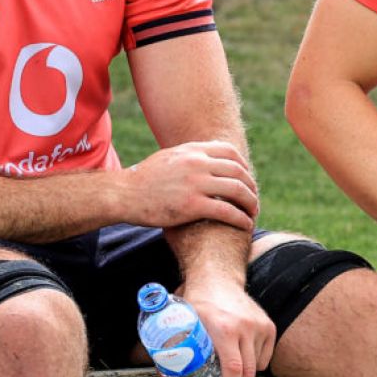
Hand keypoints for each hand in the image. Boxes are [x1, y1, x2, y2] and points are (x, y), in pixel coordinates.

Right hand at [121, 141, 257, 230]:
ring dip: (251, 203)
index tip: (246, 179)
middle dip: (251, 186)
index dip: (244, 167)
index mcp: (191, 151)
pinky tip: (245, 225)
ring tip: (252, 213)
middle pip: (238, 171)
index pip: (230, 152)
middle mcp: (196, 163)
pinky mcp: (193, 205)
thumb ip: (188, 156)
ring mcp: (195, 184)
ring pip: (237, 190)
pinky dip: (241, 219)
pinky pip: (227, 211)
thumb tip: (205, 157)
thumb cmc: (144, 179)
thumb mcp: (168, 158)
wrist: (124, 194)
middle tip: (253, 200)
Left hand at [171, 280, 274, 376]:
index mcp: (220, 327)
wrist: (216, 275)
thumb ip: (170, 354)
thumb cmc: (194, 300)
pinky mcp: (268, 326)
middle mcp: (243, 327)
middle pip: (247, 373)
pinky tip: (241, 363)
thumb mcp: (178, 322)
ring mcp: (258, 326)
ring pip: (256, 366)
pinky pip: (263, 356)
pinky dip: (254, 365)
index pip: (231, 368)